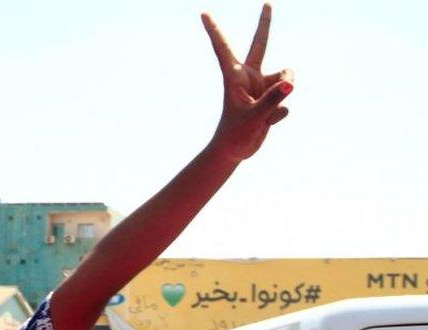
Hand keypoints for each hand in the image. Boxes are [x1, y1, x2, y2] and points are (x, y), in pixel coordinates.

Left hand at [204, 4, 292, 161]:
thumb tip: (290, 84)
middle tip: (268, 2)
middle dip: (264, 24)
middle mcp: (249, 77)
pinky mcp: (272, 97)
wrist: (235, 151)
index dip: (215, 30)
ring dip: (283, 94)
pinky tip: (266, 123)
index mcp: (234, 77)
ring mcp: (262, 86)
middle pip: (260, 44)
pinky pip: (285, 101)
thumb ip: (272, 101)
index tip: (203, 13)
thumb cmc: (235, 135)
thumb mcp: (254, 118)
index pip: (223, 48)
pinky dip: (278, 114)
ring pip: (286, 78)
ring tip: (267, 113)